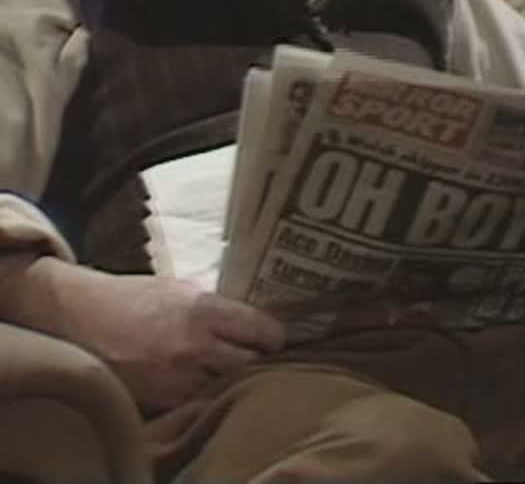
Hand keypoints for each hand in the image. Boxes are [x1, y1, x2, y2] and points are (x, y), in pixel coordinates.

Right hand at [25, 258, 285, 411]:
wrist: (82, 317)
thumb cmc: (135, 297)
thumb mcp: (184, 288)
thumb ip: (218, 305)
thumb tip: (253, 318)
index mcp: (205, 311)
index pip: (262, 331)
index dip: (275, 336)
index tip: (277, 337)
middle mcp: (194, 347)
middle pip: (250, 364)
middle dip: (257, 359)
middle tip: (258, 355)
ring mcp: (175, 379)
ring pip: (225, 387)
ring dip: (229, 378)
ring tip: (227, 367)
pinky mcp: (158, 401)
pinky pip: (196, 401)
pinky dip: (202, 393)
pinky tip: (200, 380)